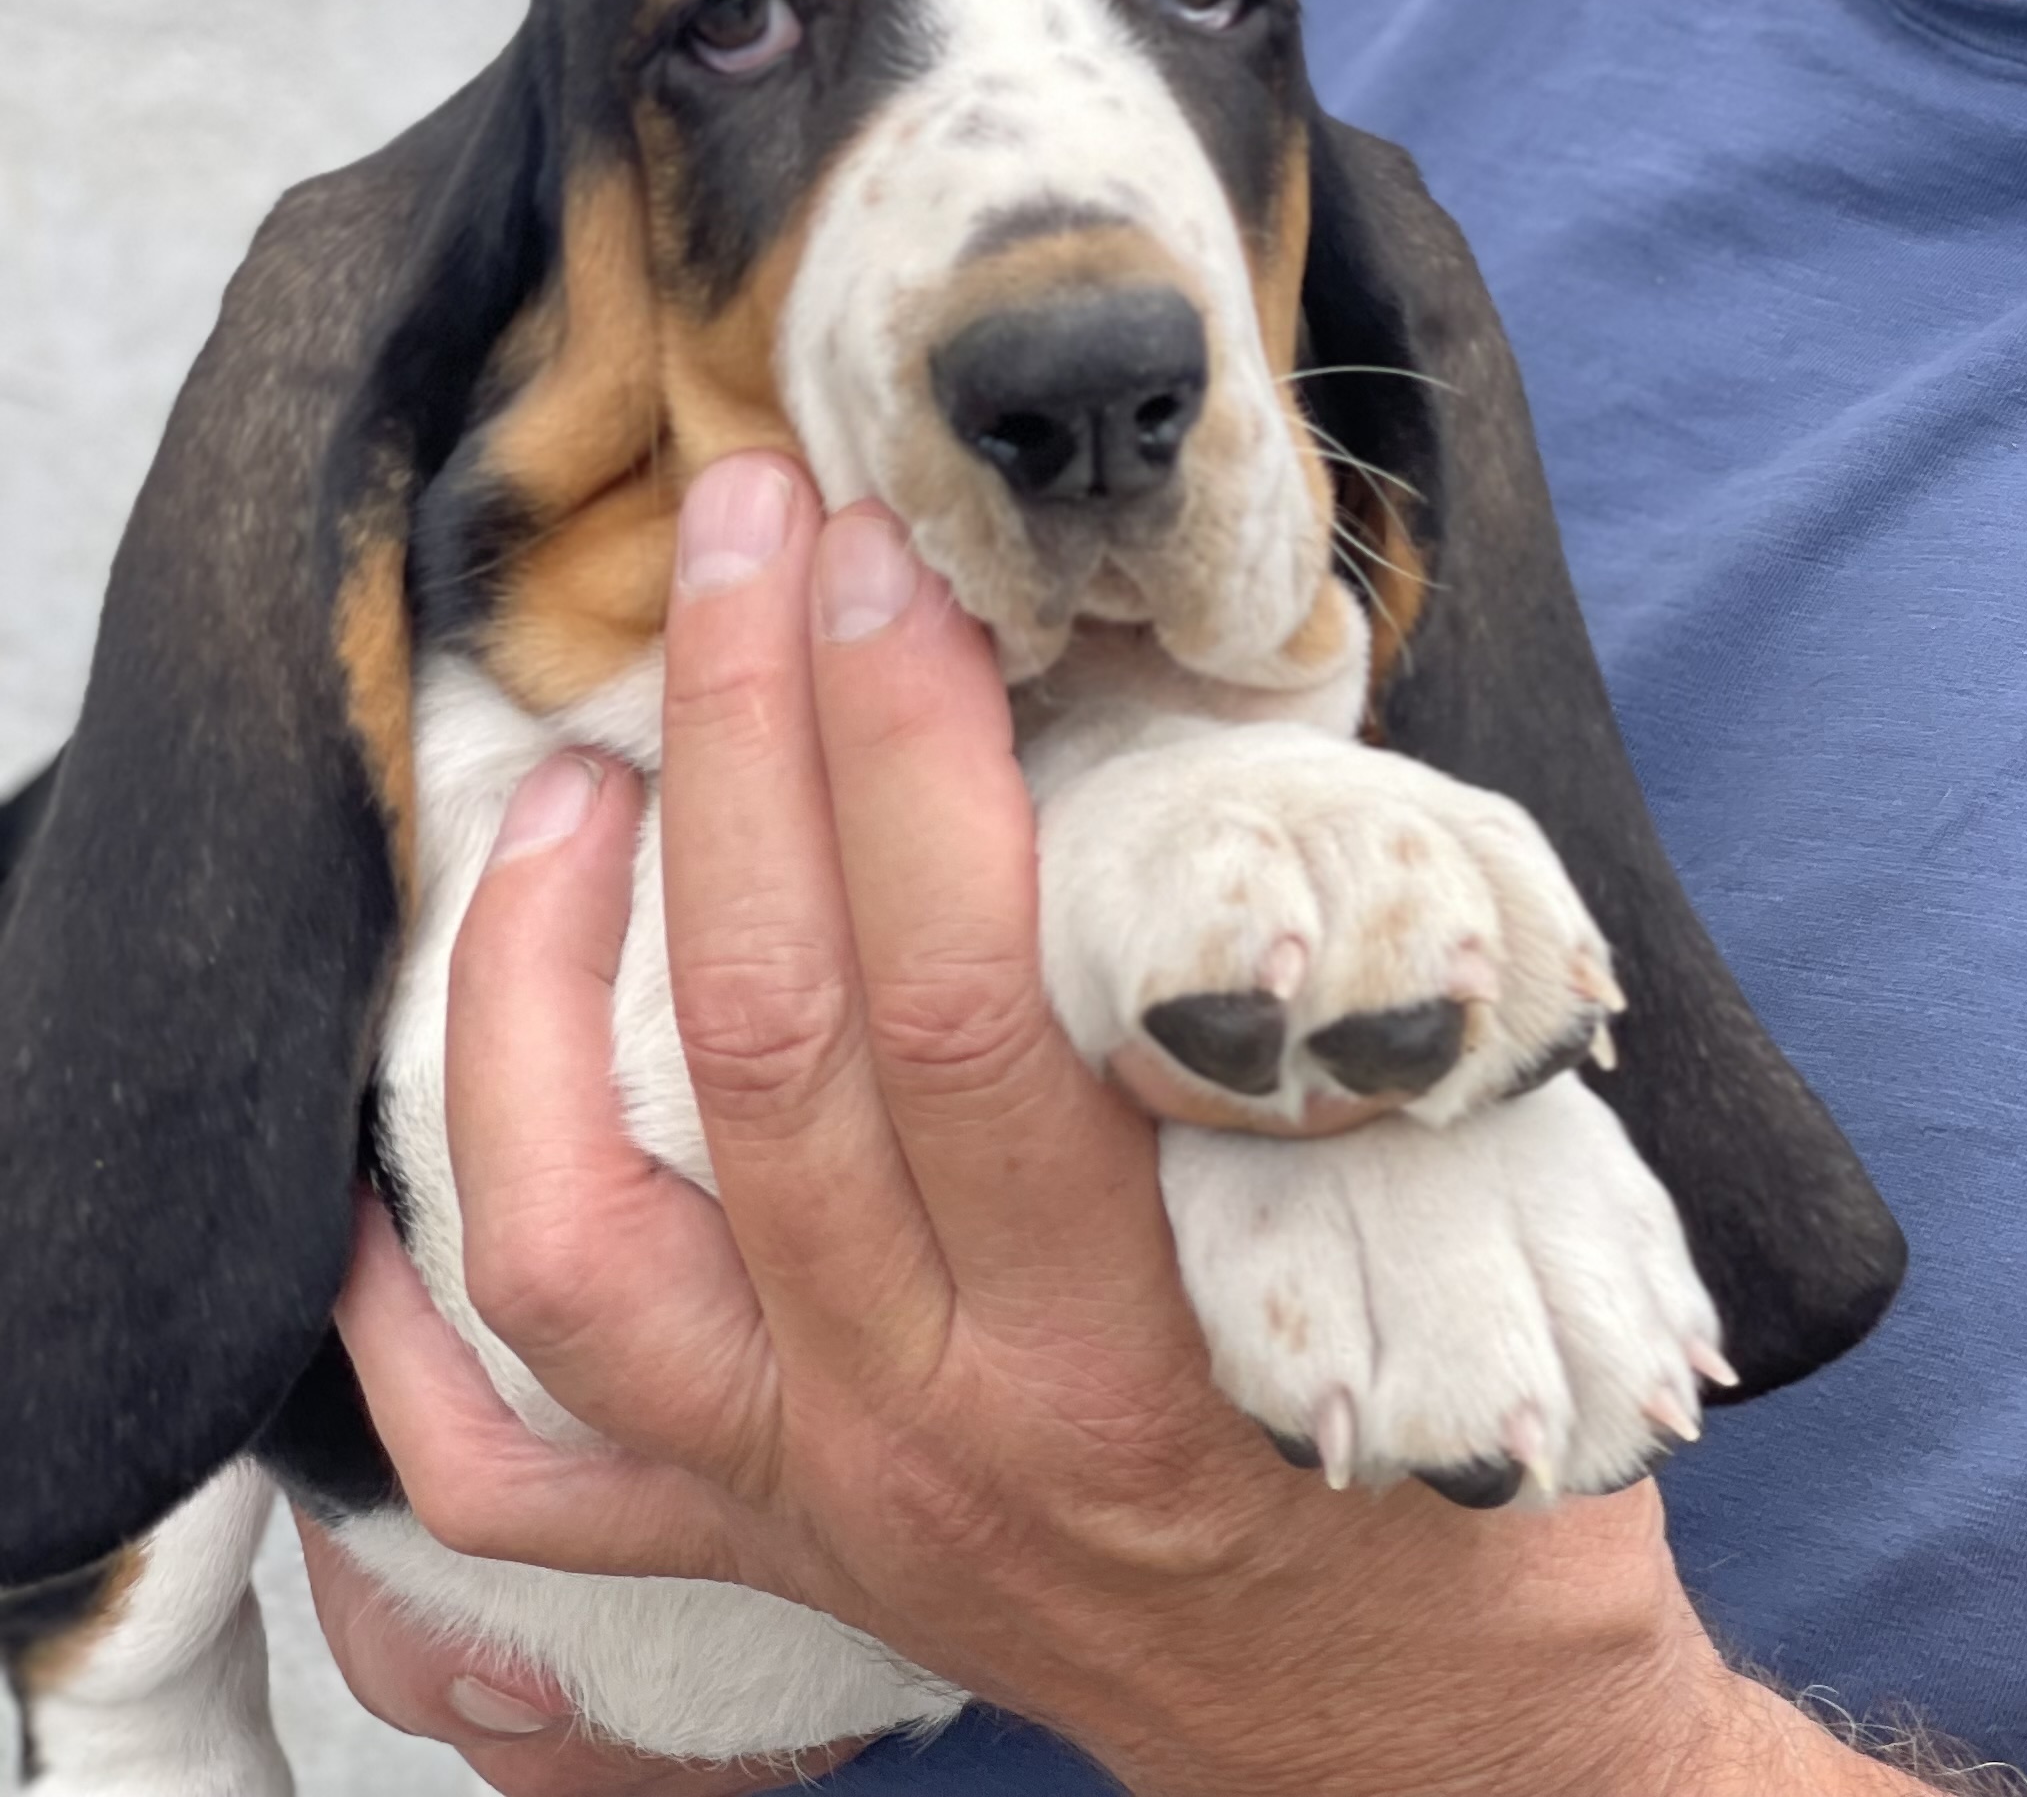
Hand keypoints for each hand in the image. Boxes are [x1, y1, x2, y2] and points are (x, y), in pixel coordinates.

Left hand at [333, 455, 1819, 1796]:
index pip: (971, 994)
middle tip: (746, 539)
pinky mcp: (756, 1555)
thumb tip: (1170, 706)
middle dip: (750, 747)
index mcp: (1134, 1332)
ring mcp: (817, 1496)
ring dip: (541, 975)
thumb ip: (1304, 992)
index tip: (892, 555)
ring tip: (581, 779)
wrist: (1418, 1746)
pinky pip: (511, 1466)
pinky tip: (383, 1151)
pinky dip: (407, 1316)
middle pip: (774, 1045)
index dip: (907, 744)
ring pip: (577, 1234)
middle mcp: (940, 1419)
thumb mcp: (1450, 1198)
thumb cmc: (1454, 1449)